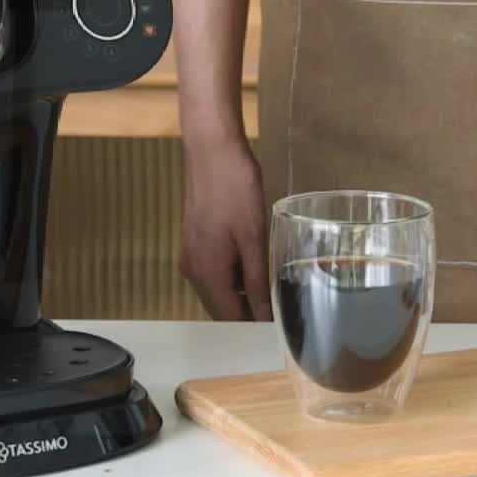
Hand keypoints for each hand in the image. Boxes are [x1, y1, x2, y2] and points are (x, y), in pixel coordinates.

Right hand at [180, 137, 269, 321]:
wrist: (211, 149)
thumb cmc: (233, 187)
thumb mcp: (252, 236)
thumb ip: (258, 279)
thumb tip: (264, 315)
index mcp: (206, 273)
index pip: (229, 318)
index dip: (255, 327)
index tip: (282, 327)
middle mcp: (193, 270)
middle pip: (222, 307)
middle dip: (250, 313)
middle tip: (285, 311)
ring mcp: (192, 255)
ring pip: (219, 290)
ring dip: (243, 295)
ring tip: (275, 292)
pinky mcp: (196, 242)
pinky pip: (216, 272)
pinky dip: (235, 277)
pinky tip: (257, 269)